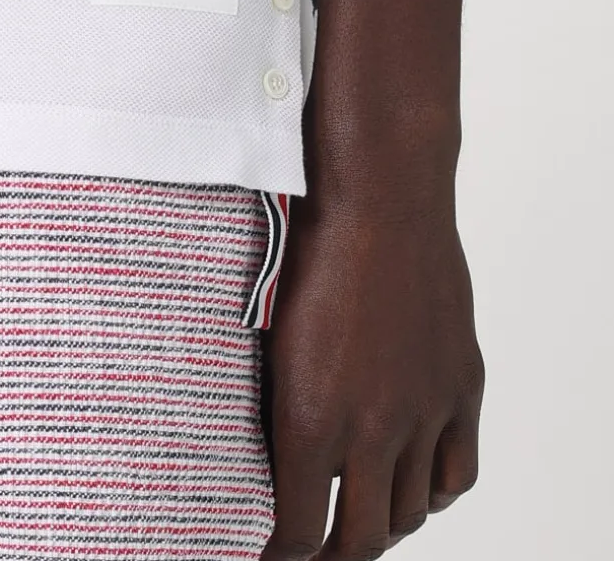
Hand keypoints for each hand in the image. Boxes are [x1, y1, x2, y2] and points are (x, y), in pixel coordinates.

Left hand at [258, 189, 484, 558]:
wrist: (378, 200)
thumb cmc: (306, 251)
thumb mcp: (266, 334)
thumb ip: (275, 401)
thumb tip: (266, 451)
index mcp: (309, 419)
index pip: (298, 532)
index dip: (281, 558)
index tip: (268, 560)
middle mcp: (371, 428)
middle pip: (360, 539)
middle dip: (332, 559)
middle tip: (313, 554)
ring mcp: (424, 409)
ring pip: (412, 511)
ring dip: (384, 525)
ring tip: (361, 519)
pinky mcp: (460, 386)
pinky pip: (456, 471)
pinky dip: (435, 490)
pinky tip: (414, 486)